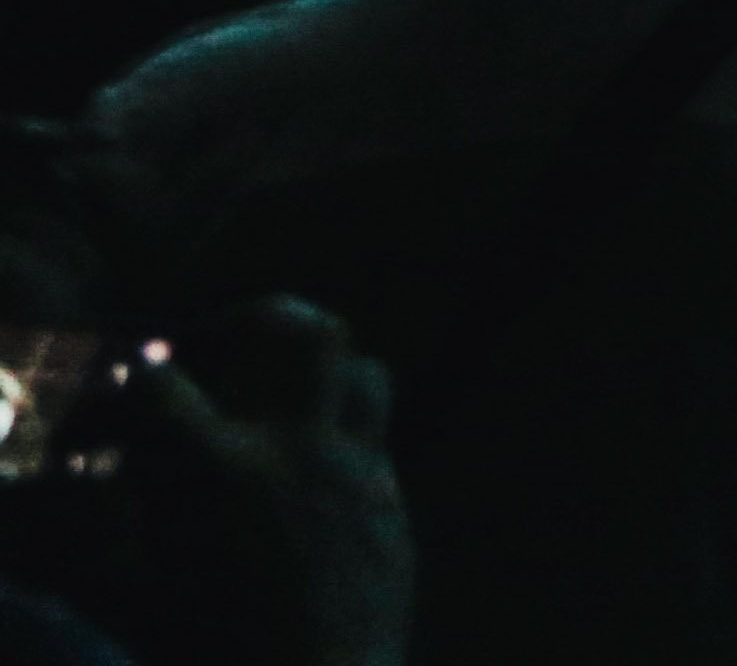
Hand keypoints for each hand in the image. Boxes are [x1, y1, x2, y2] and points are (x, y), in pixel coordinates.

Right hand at [120, 296, 410, 665]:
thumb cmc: (212, 645)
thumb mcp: (145, 578)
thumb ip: (136, 505)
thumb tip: (129, 457)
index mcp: (223, 469)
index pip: (163, 382)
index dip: (137, 372)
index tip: (133, 376)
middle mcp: (302, 453)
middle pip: (311, 333)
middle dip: (263, 319)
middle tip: (229, 339)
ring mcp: (359, 476)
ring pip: (366, 373)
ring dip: (321, 377)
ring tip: (280, 401)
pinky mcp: (392, 508)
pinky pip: (374, 445)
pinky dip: (338, 444)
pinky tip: (305, 477)